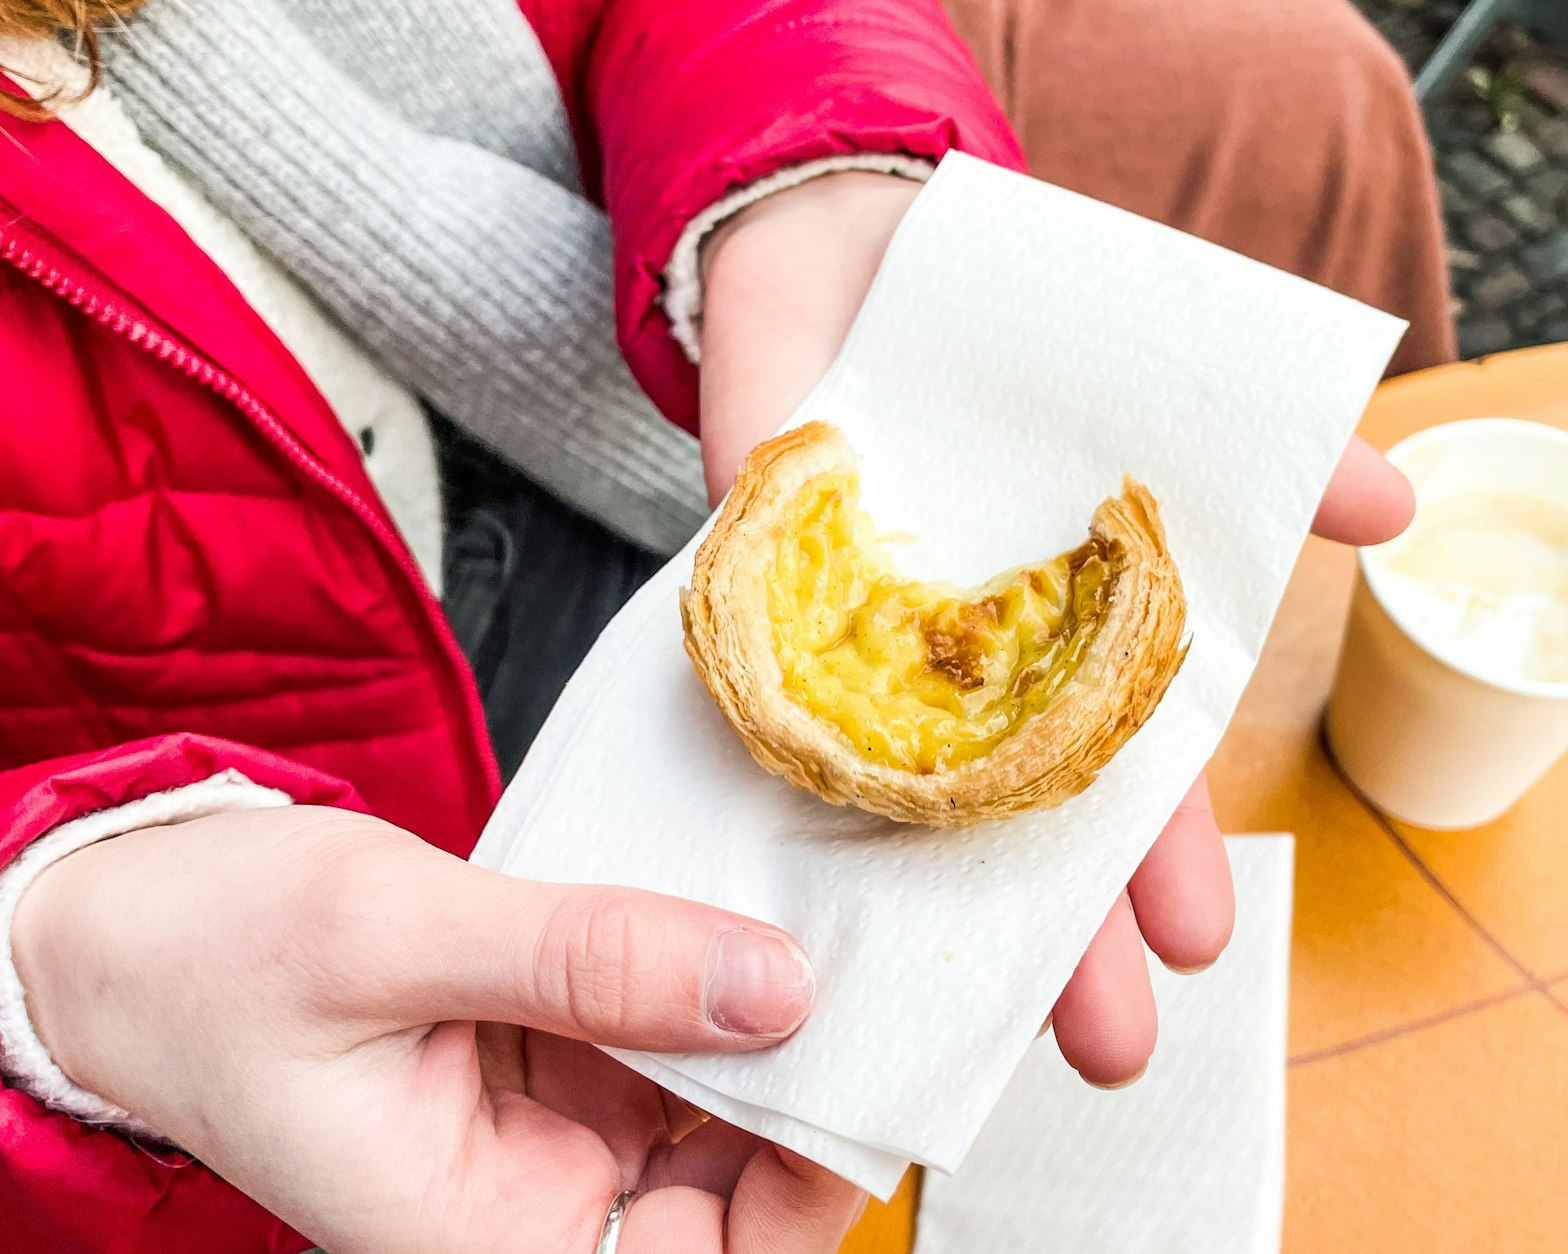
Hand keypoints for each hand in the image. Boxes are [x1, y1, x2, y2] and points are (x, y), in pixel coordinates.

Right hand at [11, 807, 860, 1252]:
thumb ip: (582, 958)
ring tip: (825, 920)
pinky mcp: (557, 1047)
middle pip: (734, 1186)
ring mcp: (554, 1118)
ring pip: (715, 1094)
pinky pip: (666, 1021)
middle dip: (809, 1086)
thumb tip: (770, 985)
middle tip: (868, 971)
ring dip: (771, 1015)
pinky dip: (709, 965)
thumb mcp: (388, 936)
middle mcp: (533, 1196)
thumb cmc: (205, 959)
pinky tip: (743, 900)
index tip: (868, 1069)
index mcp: (481, 1234)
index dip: (806, 1185)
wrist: (124, 926)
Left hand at [697, 171, 1413, 1084]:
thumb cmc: (1020, 340)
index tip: (1196, 944)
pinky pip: (763, 714)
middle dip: (1066, 932)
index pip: (1126, 778)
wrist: (852, 246)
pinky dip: (780, 787)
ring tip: (962, 1014)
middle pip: (1020, 824)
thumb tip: (1403, 504)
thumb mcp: (1159, 390)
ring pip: (902, 802)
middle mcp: (971, 673)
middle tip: (1102, 1042)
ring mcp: (861, 654)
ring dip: (937, 904)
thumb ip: (1272, 451)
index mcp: (1068, 644)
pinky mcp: (754, 616)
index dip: (1161, 857)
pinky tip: (797, 895)